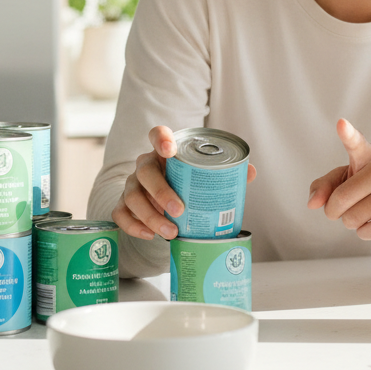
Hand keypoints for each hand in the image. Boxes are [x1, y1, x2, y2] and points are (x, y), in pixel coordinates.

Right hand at [112, 125, 256, 239]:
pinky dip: (134, 226)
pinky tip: (150, 235)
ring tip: (171, 232)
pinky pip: (121, 215)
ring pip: (133, 196)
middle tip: (179, 210)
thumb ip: (225, 171)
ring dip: (151, 216)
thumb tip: (250, 172)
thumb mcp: (203, 174)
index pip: (157, 134)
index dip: (161, 139)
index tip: (170, 151)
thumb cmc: (187, 182)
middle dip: (161, 191)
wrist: (164, 200)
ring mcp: (132, 185)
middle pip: (145, 172)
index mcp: (164, 151)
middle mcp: (145, 165)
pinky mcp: (123, 205)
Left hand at [306, 119, 370, 239]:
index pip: (356, 143)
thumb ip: (324, 186)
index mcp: (367, 154)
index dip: (348, 134)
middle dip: (333, 211)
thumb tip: (312, 204)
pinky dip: (363, 233)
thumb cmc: (370, 186)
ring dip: (350, 223)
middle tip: (341, 209)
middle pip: (341, 198)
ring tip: (362, 213)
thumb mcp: (346, 179)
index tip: (341, 124)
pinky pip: (370, 231)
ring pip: (354, 218)